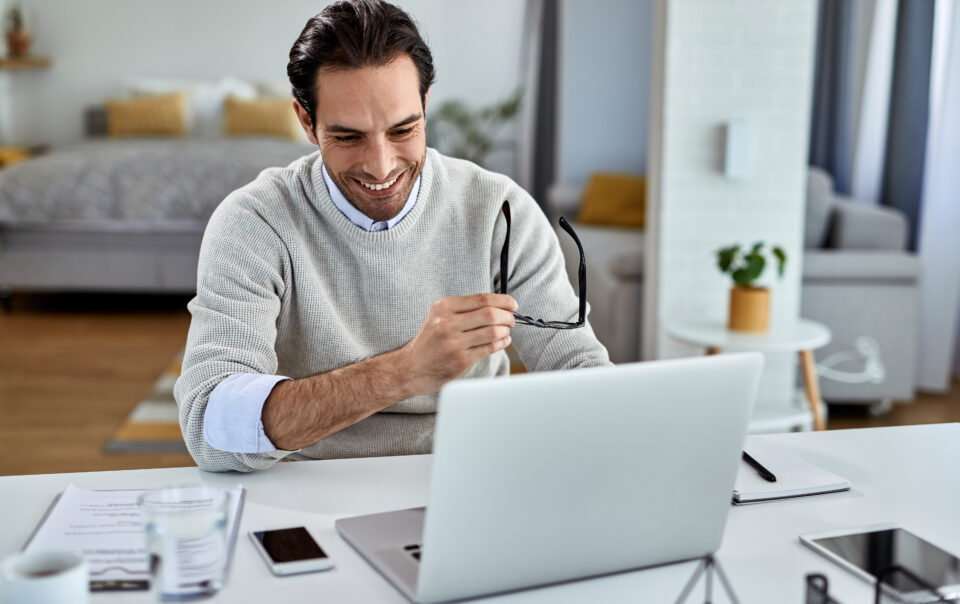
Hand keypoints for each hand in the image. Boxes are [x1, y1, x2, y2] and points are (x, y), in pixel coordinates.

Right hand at [401, 293, 516, 394]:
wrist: (410, 368)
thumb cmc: (430, 341)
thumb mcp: (439, 317)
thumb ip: (464, 310)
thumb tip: (499, 305)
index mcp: (443, 308)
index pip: (481, 299)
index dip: (503, 301)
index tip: (513, 304)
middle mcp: (447, 323)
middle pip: (490, 314)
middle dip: (508, 317)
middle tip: (512, 320)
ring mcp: (454, 343)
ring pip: (493, 332)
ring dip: (506, 331)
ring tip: (506, 331)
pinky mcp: (460, 360)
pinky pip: (489, 348)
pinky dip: (501, 343)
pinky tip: (503, 341)